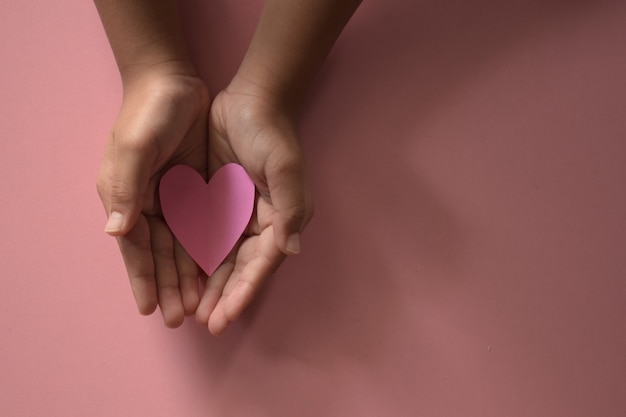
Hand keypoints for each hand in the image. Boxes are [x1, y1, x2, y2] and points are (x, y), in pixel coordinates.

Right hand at [97, 67, 209, 327]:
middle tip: (181, 318)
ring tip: (198, 303)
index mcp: (126, 197)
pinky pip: (198, 227)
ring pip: (180, 245)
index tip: (151, 309)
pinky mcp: (192, 189)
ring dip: (187, 274)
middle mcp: (146, 202)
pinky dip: (203, 249)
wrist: (172, 81)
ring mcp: (170, 197)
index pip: (135, 247)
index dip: (143, 278)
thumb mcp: (135, 147)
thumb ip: (126, 189)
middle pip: (159, 253)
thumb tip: (115, 232)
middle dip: (169, 285)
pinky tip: (212, 269)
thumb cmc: (149, 112)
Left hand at [195, 80, 313, 334]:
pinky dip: (195, 259)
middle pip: (240, 268)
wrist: (248, 101)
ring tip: (190, 311)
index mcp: (279, 220)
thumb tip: (291, 249)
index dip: (243, 292)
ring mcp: (236, 215)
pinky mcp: (217, 204)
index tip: (224, 317)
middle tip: (203, 323)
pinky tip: (181, 277)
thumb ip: (289, 208)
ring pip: (221, 259)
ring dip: (208, 285)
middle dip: (223, 296)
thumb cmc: (269, 133)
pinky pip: (204, 238)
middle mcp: (259, 224)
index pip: (261, 264)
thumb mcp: (284, 166)